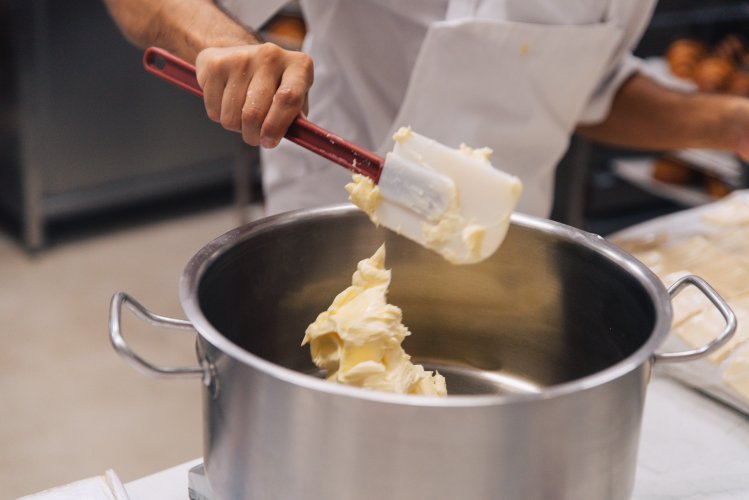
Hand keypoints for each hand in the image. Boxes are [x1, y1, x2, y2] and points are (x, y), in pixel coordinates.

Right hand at [195, 44, 312, 147]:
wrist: (243, 55)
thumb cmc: (276, 86)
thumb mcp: (297, 99)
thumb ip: (294, 119)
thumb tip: (282, 135)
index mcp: (299, 65)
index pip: (288, 98)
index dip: (276, 126)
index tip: (269, 142)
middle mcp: (270, 56)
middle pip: (254, 113)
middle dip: (253, 135)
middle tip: (256, 137)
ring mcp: (240, 57)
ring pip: (231, 118)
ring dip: (237, 127)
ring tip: (243, 114)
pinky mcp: (213, 63)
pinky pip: (214, 111)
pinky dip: (220, 116)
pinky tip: (228, 100)